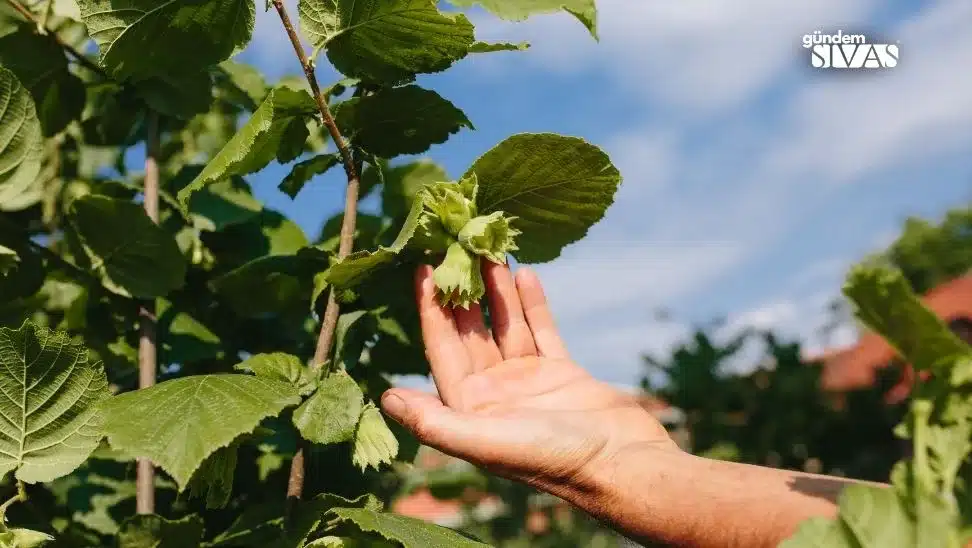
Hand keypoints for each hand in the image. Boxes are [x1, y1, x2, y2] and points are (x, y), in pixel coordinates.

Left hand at [380, 262, 678, 498]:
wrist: (623, 465)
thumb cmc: (554, 460)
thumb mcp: (487, 442)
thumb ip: (434, 422)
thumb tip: (385, 397)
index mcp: (470, 409)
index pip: (442, 349)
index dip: (431, 309)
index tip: (424, 267)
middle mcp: (494, 394)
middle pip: (471, 332)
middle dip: (463, 291)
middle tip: (456, 246)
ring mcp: (528, 382)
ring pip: (505, 326)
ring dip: (496, 290)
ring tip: (489, 250)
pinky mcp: (561, 373)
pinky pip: (541, 331)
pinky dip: (531, 304)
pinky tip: (524, 273)